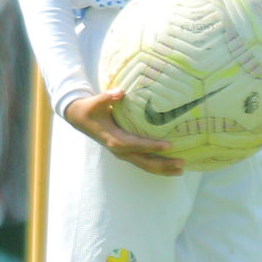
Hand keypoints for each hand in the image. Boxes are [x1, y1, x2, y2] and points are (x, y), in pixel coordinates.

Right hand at [62, 89, 182, 175]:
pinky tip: (170, 168)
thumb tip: (120, 91)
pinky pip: (143, 162)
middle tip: (182, 163)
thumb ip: (108, 97)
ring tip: (181, 170)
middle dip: (163, 164)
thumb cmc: (90, 109)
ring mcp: (122, 154)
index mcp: (113, 139)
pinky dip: (157, 166)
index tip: (169, 145)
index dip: (152, 146)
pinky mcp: (125, 153)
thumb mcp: (96, 101)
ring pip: (145, 165)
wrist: (79, 119)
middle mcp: (119, 150)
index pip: (135, 145)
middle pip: (144, 162)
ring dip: (163, 169)